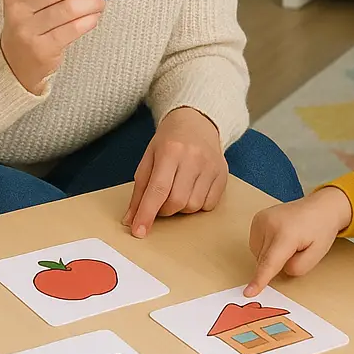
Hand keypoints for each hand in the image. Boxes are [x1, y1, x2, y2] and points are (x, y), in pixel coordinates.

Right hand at [0, 0, 105, 94]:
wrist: (15, 60)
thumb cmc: (30, 23)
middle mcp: (17, 7)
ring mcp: (26, 29)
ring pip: (69, 8)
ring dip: (92, 3)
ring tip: (99, 2)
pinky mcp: (41, 49)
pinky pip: (73, 28)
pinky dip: (89, 20)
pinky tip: (93, 17)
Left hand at [122, 107, 226, 237]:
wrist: (197, 122)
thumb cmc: (169, 141)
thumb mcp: (149, 158)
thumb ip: (139, 190)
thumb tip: (130, 219)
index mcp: (171, 150)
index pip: (158, 189)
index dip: (147, 213)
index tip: (138, 231)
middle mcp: (194, 157)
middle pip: (176, 201)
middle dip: (164, 210)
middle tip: (160, 201)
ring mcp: (211, 166)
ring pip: (193, 206)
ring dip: (181, 207)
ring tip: (177, 190)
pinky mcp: (223, 174)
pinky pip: (208, 205)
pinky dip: (197, 205)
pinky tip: (192, 190)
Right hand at [245, 187, 352, 296]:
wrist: (320, 207)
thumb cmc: (320, 230)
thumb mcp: (317, 255)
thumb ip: (297, 268)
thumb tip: (277, 269)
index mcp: (286, 233)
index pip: (270, 262)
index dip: (259, 279)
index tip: (248, 292)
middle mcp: (270, 224)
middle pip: (264, 260)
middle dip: (277, 264)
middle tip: (296, 249)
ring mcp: (261, 219)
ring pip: (258, 254)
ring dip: (270, 256)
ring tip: (289, 241)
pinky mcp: (257, 218)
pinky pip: (256, 244)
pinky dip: (266, 247)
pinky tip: (280, 238)